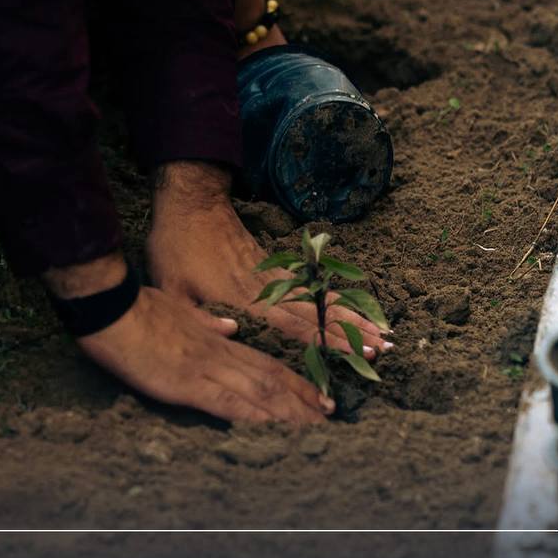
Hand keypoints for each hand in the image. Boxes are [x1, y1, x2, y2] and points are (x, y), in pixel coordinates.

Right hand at [77, 286, 332, 421]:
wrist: (110, 308)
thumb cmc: (136, 307)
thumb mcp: (178, 306)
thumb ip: (207, 320)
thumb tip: (231, 326)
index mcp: (216, 338)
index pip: (265, 361)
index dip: (294, 379)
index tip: (317, 394)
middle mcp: (218, 353)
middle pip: (271, 378)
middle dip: (302, 399)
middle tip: (330, 417)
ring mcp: (205, 368)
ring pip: (258, 391)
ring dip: (290, 411)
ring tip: (315, 427)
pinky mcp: (187, 383)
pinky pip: (228, 403)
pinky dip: (254, 417)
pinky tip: (272, 430)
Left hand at [146, 162, 390, 356]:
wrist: (191, 203)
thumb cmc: (176, 249)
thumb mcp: (172, 288)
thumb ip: (198, 318)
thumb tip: (233, 336)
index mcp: (243, 300)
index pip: (293, 328)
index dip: (326, 343)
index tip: (357, 354)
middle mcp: (267, 289)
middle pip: (317, 315)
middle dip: (352, 334)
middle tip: (385, 349)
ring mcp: (274, 275)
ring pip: (319, 300)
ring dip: (352, 316)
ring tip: (382, 331)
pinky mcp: (274, 265)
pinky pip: (310, 284)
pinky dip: (334, 297)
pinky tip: (351, 305)